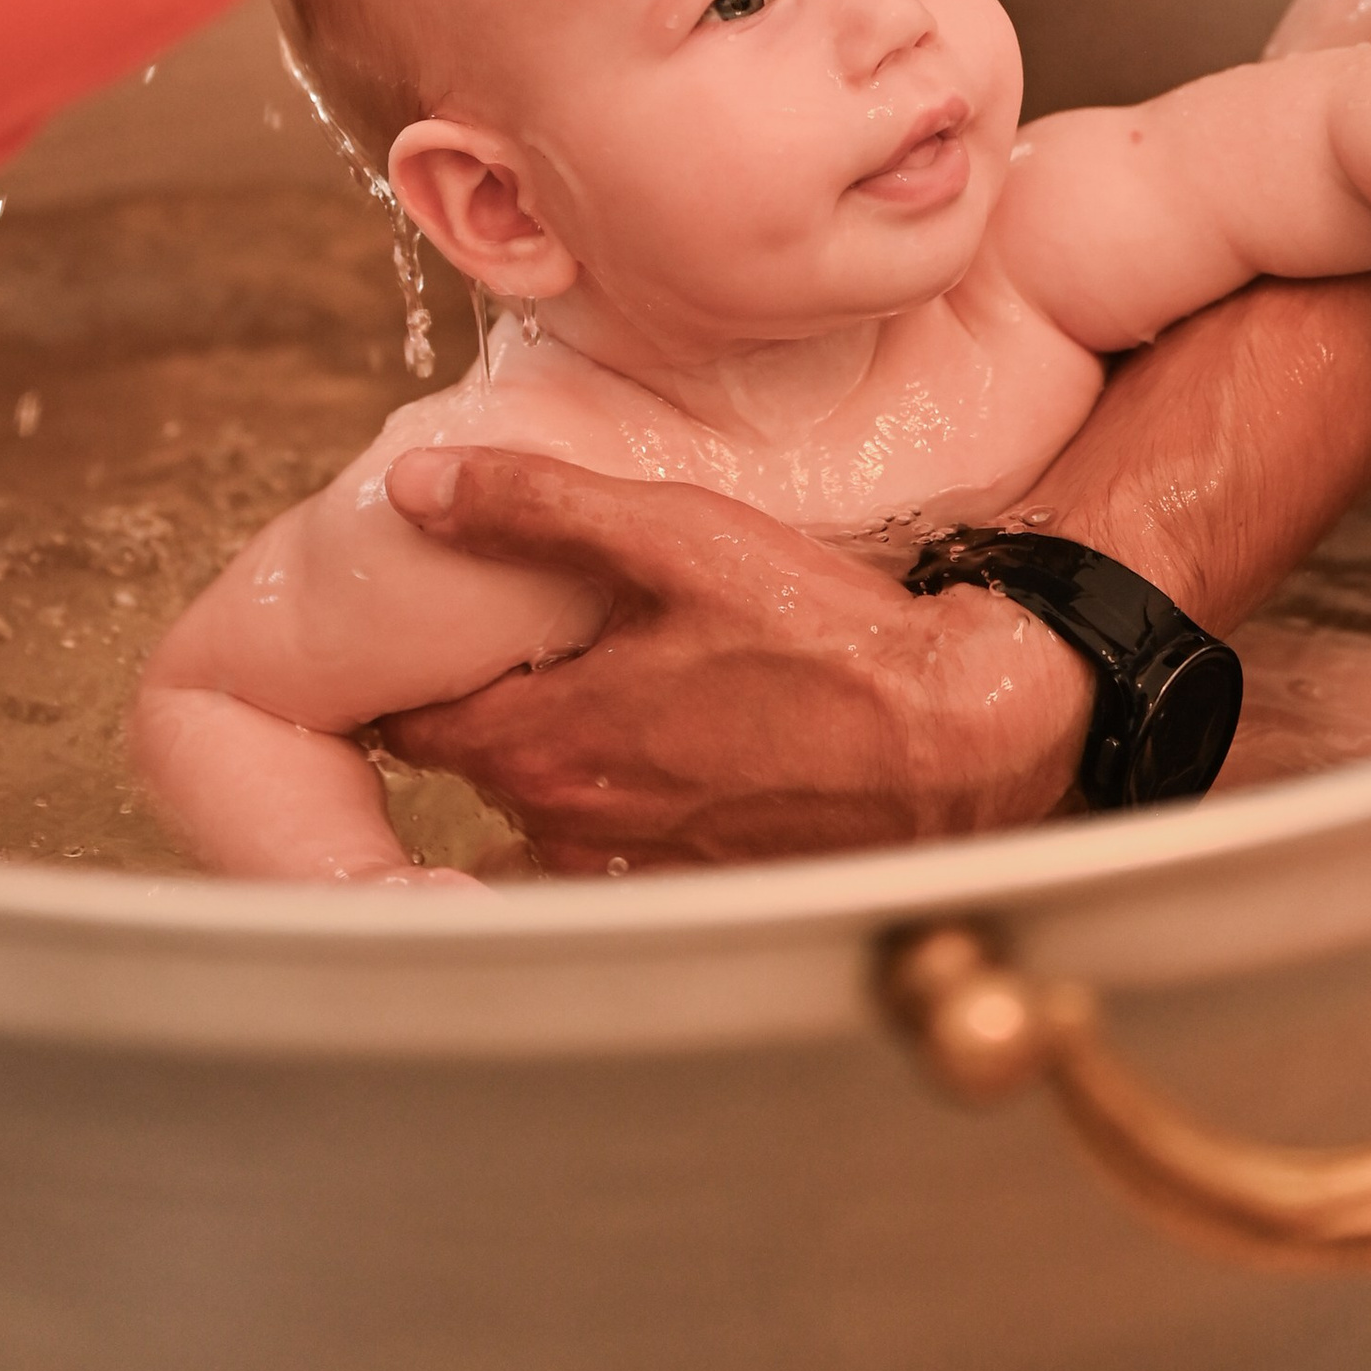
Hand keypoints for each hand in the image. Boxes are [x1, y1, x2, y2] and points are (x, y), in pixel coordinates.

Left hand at [380, 447, 1086, 871]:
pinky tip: (679, 742)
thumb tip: (417, 489)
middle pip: (484, 762)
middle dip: (493, 704)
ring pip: (551, 805)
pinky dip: (625, 796)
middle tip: (525, 637)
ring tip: (609, 682)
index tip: (430, 630)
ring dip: (562, 753)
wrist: (957, 736)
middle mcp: (576, 819)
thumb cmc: (821, 639)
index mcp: (548, 740)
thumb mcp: (673, 538)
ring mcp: (637, 860)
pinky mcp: (699, 880)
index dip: (414, 673)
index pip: (416, 724)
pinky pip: (621, 842)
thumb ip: (536, 507)